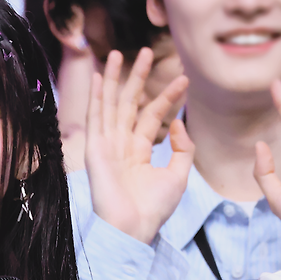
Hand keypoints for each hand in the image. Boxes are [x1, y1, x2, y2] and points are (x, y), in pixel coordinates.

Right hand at [84, 48, 192, 244]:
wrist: (133, 228)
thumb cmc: (154, 208)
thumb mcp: (178, 175)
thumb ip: (182, 148)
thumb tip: (180, 122)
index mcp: (139, 151)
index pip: (152, 115)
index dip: (168, 96)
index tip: (184, 78)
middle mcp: (121, 144)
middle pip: (129, 103)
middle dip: (138, 77)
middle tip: (148, 51)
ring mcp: (107, 145)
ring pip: (111, 104)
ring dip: (115, 78)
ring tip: (120, 53)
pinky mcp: (96, 149)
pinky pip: (96, 117)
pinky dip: (97, 96)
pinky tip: (100, 77)